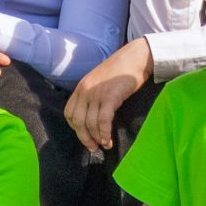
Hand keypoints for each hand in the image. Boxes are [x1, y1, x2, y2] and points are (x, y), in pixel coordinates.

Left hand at [64, 37, 153, 152]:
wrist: (135, 57)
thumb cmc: (121, 69)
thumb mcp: (100, 81)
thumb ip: (93, 95)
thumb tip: (93, 115)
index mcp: (81, 87)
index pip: (69, 113)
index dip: (75, 128)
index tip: (85, 136)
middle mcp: (85, 91)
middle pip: (78, 121)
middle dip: (84, 138)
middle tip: (93, 148)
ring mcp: (96, 94)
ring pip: (90, 123)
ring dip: (97, 138)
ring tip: (105, 145)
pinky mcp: (110, 97)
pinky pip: (103, 121)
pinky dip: (105, 133)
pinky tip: (109, 139)